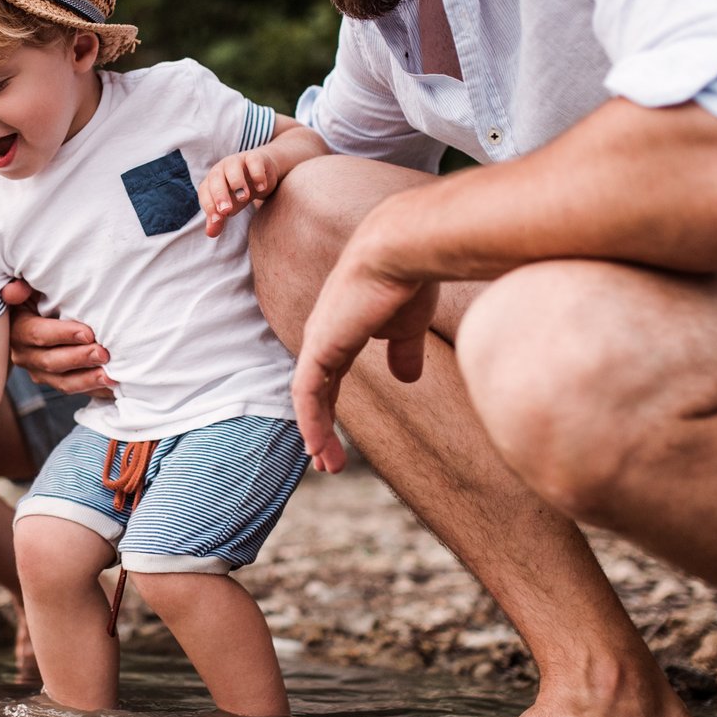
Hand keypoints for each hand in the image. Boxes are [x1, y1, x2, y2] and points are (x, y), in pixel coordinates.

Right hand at [2, 280, 115, 397]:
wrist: (45, 314)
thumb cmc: (42, 296)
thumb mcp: (31, 288)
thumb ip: (21, 288)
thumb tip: (16, 290)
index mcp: (18, 329)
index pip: (38, 335)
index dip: (62, 334)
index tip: (88, 333)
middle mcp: (24, 355)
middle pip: (51, 362)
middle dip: (79, 359)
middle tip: (103, 353)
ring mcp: (40, 372)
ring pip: (63, 383)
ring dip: (88, 380)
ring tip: (110, 376)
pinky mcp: (55, 382)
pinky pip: (77, 391)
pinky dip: (95, 390)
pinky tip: (113, 388)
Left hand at [199, 148, 281, 236]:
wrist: (261, 173)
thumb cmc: (240, 193)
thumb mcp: (231, 207)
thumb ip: (219, 219)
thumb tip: (210, 234)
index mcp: (211, 182)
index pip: (204, 192)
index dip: (209, 206)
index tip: (217, 220)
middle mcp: (221, 169)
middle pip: (215, 178)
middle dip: (220, 194)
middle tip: (226, 210)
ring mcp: (237, 161)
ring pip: (233, 167)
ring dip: (237, 182)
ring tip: (245, 198)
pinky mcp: (255, 157)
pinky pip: (254, 161)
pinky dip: (257, 174)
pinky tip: (261, 188)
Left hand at [290, 233, 438, 473]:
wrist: (403, 250)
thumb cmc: (408, 279)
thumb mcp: (407, 327)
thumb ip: (403, 352)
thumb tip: (406, 379)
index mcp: (342, 330)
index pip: (330, 376)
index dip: (331, 409)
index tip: (337, 439)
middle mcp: (323, 335)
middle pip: (315, 391)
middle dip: (320, 427)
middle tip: (326, 462)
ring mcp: (319, 340)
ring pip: (309, 397)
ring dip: (316, 433)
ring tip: (327, 466)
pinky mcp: (320, 346)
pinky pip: (307, 393)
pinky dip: (310, 421)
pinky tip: (316, 446)